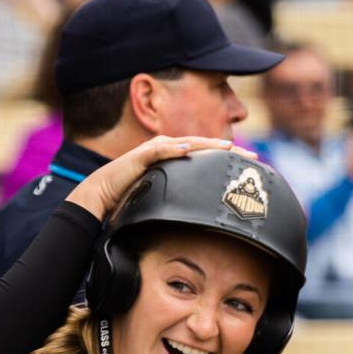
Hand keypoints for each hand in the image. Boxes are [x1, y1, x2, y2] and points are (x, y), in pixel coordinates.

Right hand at [65, 136, 255, 220]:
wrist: (100, 193)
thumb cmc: (128, 195)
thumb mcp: (160, 194)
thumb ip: (177, 194)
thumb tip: (198, 209)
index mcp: (172, 156)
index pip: (203, 154)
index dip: (226, 157)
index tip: (248, 163)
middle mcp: (166, 148)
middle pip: (202, 145)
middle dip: (227, 149)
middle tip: (251, 156)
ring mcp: (153, 150)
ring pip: (186, 143)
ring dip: (207, 145)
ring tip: (228, 148)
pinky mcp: (140, 156)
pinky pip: (160, 151)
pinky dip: (175, 149)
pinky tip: (189, 149)